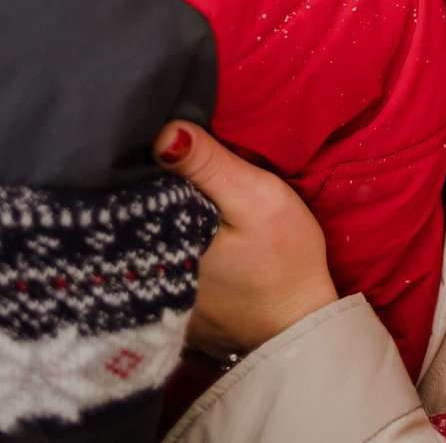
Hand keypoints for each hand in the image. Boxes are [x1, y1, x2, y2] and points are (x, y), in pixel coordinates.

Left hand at [154, 121, 337, 357]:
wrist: (300, 325)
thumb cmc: (283, 258)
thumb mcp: (255, 199)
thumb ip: (209, 165)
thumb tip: (163, 132)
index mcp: (161, 240)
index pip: (135, 187)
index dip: (146, 158)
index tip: (158, 130)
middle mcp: (146, 271)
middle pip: (138, 212)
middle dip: (148, 183)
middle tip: (167, 152)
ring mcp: (155, 294)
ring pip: (146, 235)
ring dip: (155, 212)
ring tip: (168, 181)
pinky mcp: (171, 305)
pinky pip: (156, 259)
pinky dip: (166, 239)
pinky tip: (180, 225)